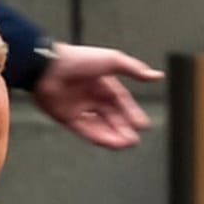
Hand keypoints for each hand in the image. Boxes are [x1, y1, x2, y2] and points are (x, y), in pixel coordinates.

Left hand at [32, 42, 162, 148]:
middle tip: (134, 139)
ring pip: (100, 126)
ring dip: (113, 136)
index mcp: (103, 82)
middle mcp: (91, 96)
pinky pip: (85, 130)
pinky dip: (98, 137)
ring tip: (125, 144)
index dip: (132, 113)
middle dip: (124, 128)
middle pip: (112, 117)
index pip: (122, 101)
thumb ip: (134, 69)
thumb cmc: (78, 59)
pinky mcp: (66, 117)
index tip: (142, 125)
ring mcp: (79, 107)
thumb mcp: (112, 60)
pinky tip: (110, 143)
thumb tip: (156, 76)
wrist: (47, 66)